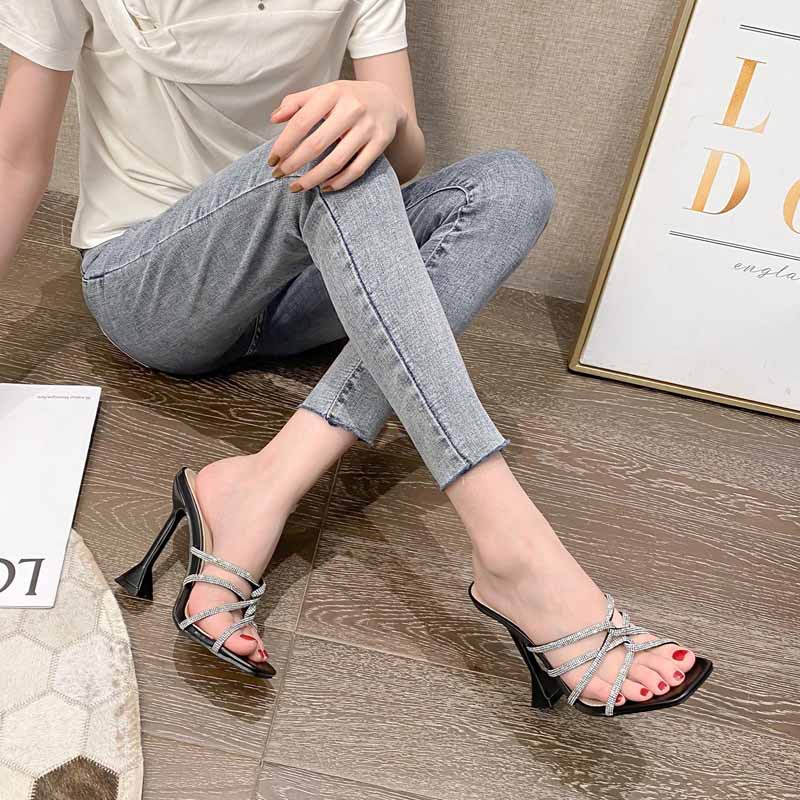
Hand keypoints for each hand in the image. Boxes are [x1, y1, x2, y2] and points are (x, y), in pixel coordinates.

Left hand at [266, 79, 407, 192]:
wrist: (387, 99)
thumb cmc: (347, 98)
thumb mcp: (323, 92)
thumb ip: (296, 102)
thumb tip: (274, 118)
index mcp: (332, 93)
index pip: (301, 122)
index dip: (284, 144)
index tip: (272, 160)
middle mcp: (352, 109)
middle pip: (316, 145)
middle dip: (294, 164)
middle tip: (279, 176)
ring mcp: (367, 127)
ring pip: (336, 161)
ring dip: (314, 179)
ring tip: (298, 187)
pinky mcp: (380, 143)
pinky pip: (356, 169)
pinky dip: (339, 182)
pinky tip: (324, 187)